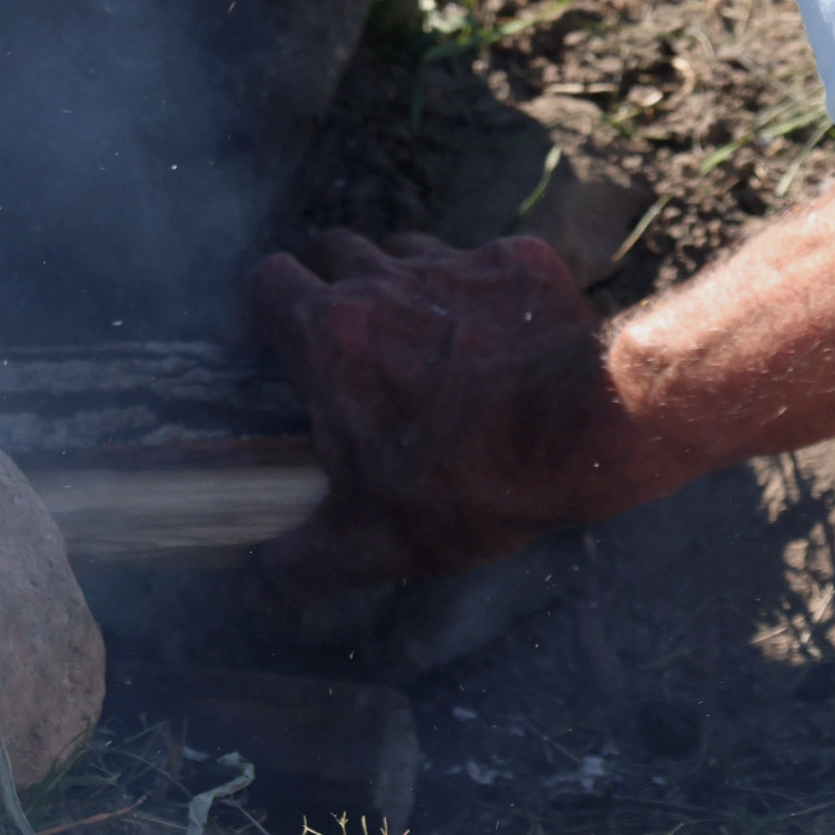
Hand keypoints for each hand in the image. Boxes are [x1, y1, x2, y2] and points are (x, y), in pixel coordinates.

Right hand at [242, 230, 629, 600]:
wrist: (582, 430)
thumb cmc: (467, 481)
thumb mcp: (368, 543)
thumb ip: (298, 563)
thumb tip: (254, 587)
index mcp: (332, 334)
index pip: (264, 283)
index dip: (252, 308)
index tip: (256, 341)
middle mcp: (386, 279)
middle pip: (329, 248)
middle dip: (318, 279)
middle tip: (330, 329)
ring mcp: (458, 263)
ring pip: (404, 247)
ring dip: (395, 279)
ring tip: (409, 332)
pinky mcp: (520, 261)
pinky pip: (483, 261)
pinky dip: (476, 290)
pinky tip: (493, 333)